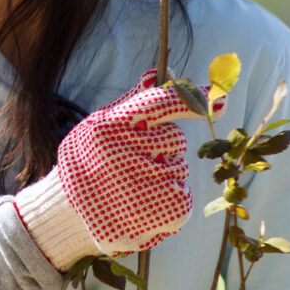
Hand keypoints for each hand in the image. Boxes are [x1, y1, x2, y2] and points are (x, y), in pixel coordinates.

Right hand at [15, 74, 200, 266]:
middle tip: (129, 163)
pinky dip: (167, 199)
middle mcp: (123, 156)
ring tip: (129, 188)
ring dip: (162, 174)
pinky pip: (181, 194)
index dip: (190, 100)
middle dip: (159, 148)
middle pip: (172, 138)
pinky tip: (141, 205)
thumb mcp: (98, 126)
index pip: (158, 104)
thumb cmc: (87, 162)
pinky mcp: (164, 212)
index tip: (220, 101)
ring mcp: (144, 187)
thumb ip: (134, 101)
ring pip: (177, 167)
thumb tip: (166, 73)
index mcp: (106, 129)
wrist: (68, 216)